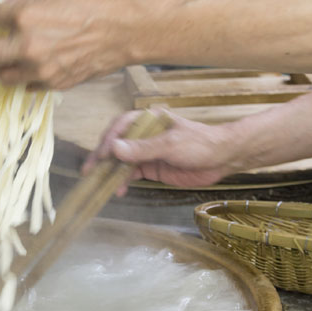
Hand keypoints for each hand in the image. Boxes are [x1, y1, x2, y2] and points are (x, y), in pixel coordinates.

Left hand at [0, 0, 139, 89]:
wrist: (123, 31)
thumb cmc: (93, 3)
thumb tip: (10, 8)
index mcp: (24, 17)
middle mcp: (26, 47)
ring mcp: (39, 69)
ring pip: (3, 77)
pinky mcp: (54, 84)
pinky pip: (29, 86)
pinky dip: (24, 79)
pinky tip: (26, 71)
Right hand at [82, 111, 243, 194]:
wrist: (222, 159)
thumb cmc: (199, 144)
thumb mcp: (170, 144)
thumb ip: (143, 148)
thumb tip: (114, 148)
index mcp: (148, 120)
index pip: (120, 127)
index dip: (108, 140)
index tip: (100, 156)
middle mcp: (144, 134)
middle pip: (117, 144)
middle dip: (102, 157)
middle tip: (89, 172)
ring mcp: (148, 152)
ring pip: (122, 160)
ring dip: (111, 172)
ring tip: (100, 185)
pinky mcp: (152, 167)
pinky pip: (132, 173)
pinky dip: (123, 181)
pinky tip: (118, 190)